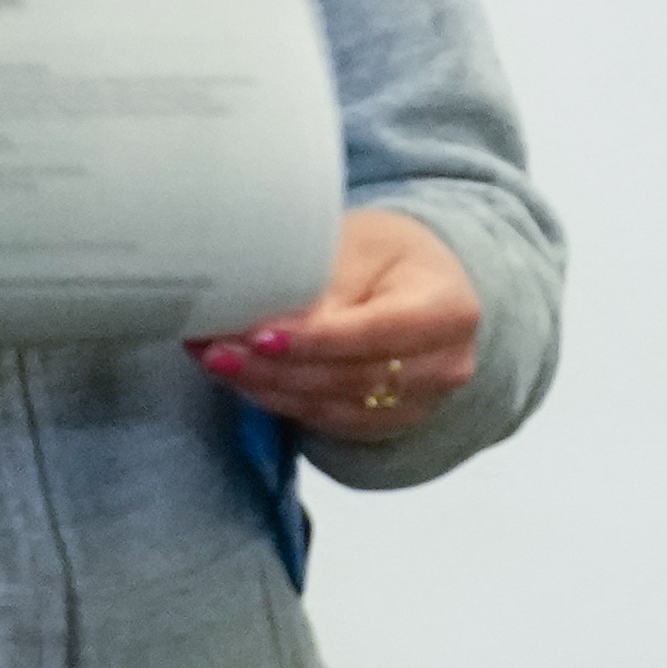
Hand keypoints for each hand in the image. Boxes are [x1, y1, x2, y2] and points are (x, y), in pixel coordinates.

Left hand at [200, 210, 484, 445]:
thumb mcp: (361, 244)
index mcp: (450, 310)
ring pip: (333, 408)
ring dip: (268, 388)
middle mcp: (445, 365)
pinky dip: (280, 401)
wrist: (423, 285)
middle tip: (217, 348)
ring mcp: (420, 403)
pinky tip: (243, 379)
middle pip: (351, 378)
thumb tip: (267, 318)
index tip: (259, 336)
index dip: (314, 341)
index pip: (375, 334)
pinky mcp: (389, 423)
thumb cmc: (390, 255)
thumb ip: (322, 282)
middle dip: (277, 369)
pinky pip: (327, 422)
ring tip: (216, 359)